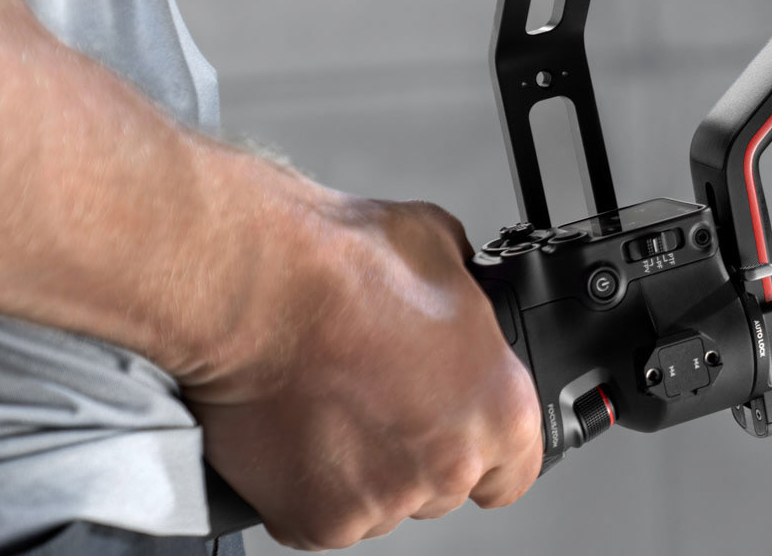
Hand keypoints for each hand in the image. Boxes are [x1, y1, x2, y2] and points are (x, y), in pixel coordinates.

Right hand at [184, 174, 540, 549]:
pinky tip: (295, 431)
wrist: (258, 291)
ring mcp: (382, 500)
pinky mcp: (316, 520)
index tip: (458, 436)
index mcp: (499, 411)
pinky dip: (305, 488)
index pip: (513, 472)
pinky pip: (318, 518)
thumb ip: (466, 296)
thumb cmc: (345, 268)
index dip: (484, 454)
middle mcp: (450, 465)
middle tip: (376, 402)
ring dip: (360, 471)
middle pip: (441, 487)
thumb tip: (461, 285)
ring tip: (328, 408)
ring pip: (380, 504)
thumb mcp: (445, 252)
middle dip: (414, 453)